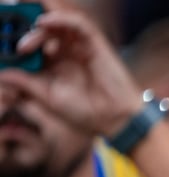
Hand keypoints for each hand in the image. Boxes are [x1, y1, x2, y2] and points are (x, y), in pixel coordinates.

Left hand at [0, 0, 143, 137]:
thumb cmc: (85, 112)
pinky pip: (76, 22)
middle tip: (9, 35)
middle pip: (41, 27)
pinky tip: (43, 23)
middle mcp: (65, 50)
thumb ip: (25, 82)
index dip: (15, 40)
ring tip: (25, 43)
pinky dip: (60, 18)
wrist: (112, 119)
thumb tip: (2, 74)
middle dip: (23, 27)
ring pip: (56, 22)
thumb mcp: (46, 96)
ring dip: (37, 26)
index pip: (31, 42)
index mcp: (53, 63)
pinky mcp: (94, 42)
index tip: (3, 47)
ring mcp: (79, 45)